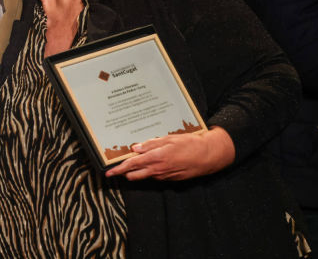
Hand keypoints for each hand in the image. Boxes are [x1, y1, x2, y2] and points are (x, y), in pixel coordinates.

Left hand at [105, 127, 234, 180]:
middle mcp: (158, 170)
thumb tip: (135, 148)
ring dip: (138, 171)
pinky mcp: (171, 179)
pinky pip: (156, 176)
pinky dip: (151, 171)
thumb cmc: (190, 144)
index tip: (109, 172)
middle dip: (125, 172)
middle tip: (118, 167)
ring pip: (144, 176)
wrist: (208, 156)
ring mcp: (164, 176)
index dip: (119, 169)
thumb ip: (151, 144)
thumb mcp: (169, 139)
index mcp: (156, 158)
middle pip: (134, 175)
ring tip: (137, 161)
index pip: (132, 165)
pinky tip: (154, 162)